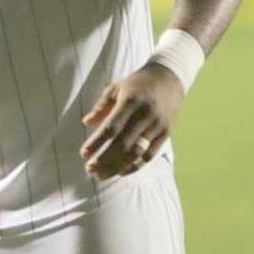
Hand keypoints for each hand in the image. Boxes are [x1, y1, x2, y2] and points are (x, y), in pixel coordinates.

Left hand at [80, 62, 184, 180]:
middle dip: (105, 159)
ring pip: (137, 153)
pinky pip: (150, 155)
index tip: (83, 153)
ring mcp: (157, 126)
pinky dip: (135, 166)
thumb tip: (86, 122)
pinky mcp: (166, 133)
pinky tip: (121, 172)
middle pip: (123, 144)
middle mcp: (145, 115)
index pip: (111, 127)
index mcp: (130, 101)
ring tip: (101, 176)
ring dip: (117, 167)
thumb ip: (101, 106)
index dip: (97, 143)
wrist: (170, 78)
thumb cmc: (137, 83)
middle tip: (89, 169)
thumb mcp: (116, 88)